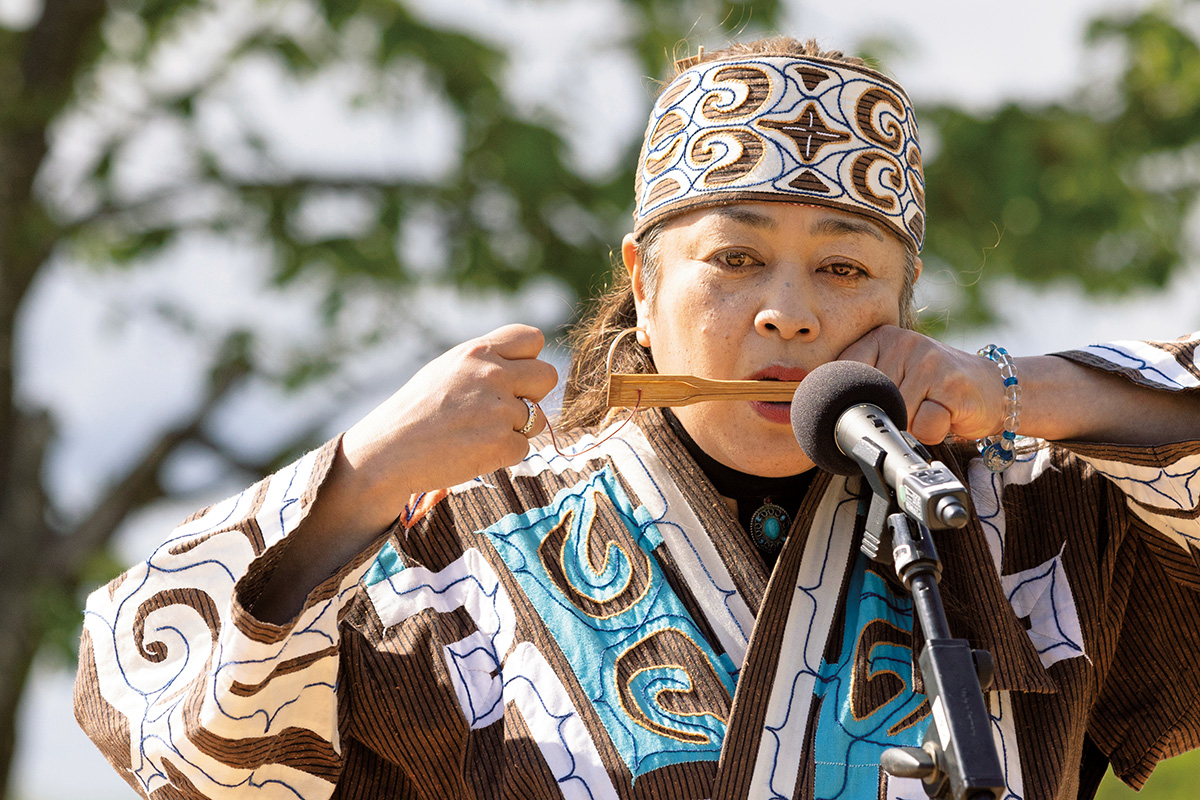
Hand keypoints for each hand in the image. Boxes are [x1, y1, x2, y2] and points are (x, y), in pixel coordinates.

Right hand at [340, 323, 557, 529]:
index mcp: (477, 351)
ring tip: (479, 432)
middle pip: (548, 376)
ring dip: (517, 428)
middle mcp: (492, 375)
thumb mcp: (447, 369)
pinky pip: (524, 447)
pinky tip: (474, 451)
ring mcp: (500, 410)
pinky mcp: (502, 444)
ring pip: (538, 418)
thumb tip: (526, 363)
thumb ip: (486, 361)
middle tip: (503, 408)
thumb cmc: (416, 411)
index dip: (527, 360)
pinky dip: (504, 453)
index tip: (511, 376)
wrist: (388, 452)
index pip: (532, 338)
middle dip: (532, 394)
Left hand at [837, 325, 1003, 444]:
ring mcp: (928, 361)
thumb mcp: (896, 377)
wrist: (993, 388)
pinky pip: (923, 426)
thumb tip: (820, 416)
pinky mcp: (951, 384)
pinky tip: (947, 416)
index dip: (846, 403)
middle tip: (912, 410)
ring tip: (930, 411)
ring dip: (912, 428)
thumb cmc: (936, 390)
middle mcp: (903, 343)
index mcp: (882, 338)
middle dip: (887, 419)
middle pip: (870, 402)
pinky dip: (933, 432)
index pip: (842, 375)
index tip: (858, 412)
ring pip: (896, 417)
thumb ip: (865, 388)